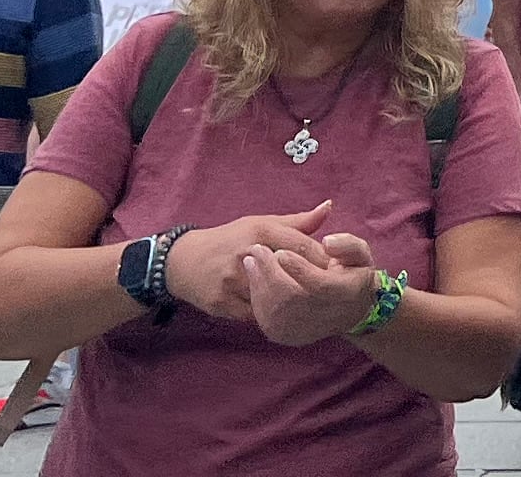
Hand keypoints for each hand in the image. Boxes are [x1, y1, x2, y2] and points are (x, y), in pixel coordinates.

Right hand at [165, 207, 338, 321]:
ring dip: (291, 302)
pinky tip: (279, 314)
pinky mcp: (222, 304)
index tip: (337, 269)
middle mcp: (246, 254)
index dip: (324, 260)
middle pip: (290, 273)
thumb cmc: (230, 240)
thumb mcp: (260, 224)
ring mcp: (232, 281)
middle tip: (326, 290)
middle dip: (310, 282)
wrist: (183, 263)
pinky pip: (256, 315)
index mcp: (259, 232)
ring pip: (274, 297)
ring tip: (307, 304)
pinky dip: (269, 314)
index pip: (302, 246)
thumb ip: (297, 221)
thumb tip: (329, 206)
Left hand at [239, 242, 382, 347]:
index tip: (280, 252)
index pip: (320, 285)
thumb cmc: (353, 274)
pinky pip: (265, 317)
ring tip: (251, 260)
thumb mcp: (360, 254)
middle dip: (270, 272)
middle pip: (291, 297)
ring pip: (274, 309)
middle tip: (257, 249)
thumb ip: (347, 244)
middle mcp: (325, 316)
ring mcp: (303, 330)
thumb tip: (327, 242)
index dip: (299, 270)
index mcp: (345, 293)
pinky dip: (256, 296)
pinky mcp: (287, 336)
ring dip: (259, 282)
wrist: (348, 311)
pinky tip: (254, 278)